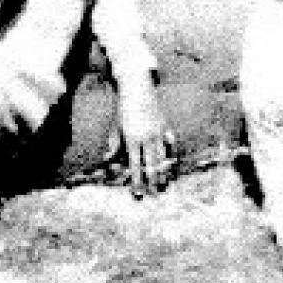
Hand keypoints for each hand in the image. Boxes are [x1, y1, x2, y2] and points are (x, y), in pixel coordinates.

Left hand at [115, 76, 176, 198]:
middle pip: (151, 164)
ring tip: (164, 183)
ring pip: (163, 156)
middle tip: (154, 193)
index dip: (137, 180)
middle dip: (153, 180)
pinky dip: (173, 153)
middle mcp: (146, 137)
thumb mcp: (115, 126)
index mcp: (132, 139)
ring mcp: (158, 132)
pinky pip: (171, 143)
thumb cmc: (123, 109)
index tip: (138, 192)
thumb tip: (108, 159)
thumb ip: (114, 143)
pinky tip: (173, 164)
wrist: (136, 90)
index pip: (135, 165)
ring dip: (164, 171)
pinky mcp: (165, 126)